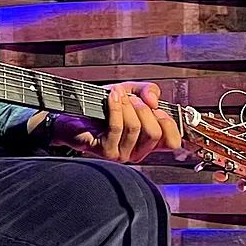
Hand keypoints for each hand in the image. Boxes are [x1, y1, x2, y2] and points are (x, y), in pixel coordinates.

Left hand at [51, 81, 182, 162]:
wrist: (72, 115)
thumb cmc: (102, 107)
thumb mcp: (131, 92)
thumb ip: (148, 91)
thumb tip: (154, 101)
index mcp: (148, 143)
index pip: (172, 142)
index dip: (168, 123)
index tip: (156, 108)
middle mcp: (137, 152)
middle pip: (154, 133)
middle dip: (144, 110)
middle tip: (132, 98)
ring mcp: (121, 154)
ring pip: (135, 128)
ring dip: (127, 106)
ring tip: (118, 95)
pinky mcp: (106, 151)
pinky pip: (117, 127)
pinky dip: (116, 108)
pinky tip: (112, 97)